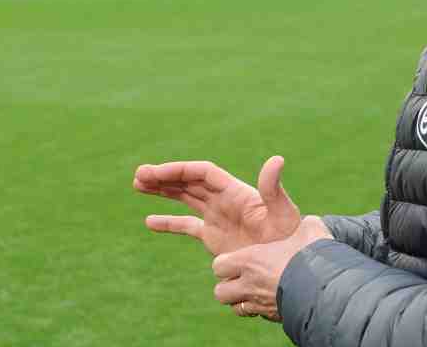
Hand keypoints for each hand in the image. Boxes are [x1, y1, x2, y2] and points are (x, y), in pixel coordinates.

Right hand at [134, 156, 300, 255]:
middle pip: (189, 182)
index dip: (179, 170)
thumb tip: (277, 160)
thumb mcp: (282, 212)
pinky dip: (168, 222)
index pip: (202, 173)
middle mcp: (224, 200)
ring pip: (185, 198)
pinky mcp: (214, 237)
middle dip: (164, 177)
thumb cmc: (288, 238)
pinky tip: (149, 221)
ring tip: (138, 185)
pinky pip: (187, 225)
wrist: (289, 265)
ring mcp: (218, 217)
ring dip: (163, 190)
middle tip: (138, 176)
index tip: (156, 172)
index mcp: (235, 191)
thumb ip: (273, 187)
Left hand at [212, 215, 332, 321]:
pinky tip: (273, 298)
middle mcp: (250, 285)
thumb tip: (308, 221)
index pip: (218, 266)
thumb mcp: (308, 229)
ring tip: (256, 290)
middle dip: (227, 286)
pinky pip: (258, 315)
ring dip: (242, 300)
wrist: (329, 288)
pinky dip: (260, 309)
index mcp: (250, 261)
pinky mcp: (275, 317)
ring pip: (236, 308)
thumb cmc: (314, 254)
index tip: (237, 259)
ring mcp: (261, 304)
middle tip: (242, 277)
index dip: (225, 263)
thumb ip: (301, 224)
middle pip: (220, 293)